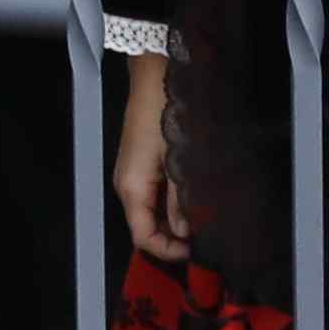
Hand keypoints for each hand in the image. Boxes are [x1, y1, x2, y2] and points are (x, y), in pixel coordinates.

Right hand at [112, 49, 190, 265]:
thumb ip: (180, 201)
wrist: (155, 77)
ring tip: (201, 220)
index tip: (195, 251)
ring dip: (172, 221)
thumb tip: (185, 230)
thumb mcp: (178, 162)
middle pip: (144, 227)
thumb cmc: (165, 115)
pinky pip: (151, 195)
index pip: (143, 236)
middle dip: (172, 238)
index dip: (168, 251)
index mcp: (132, 188)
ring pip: (149, 212)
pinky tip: (190, 199)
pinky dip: (169, 204)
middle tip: (202, 239)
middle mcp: (126, 185)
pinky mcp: (139, 164)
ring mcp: (131, 174)